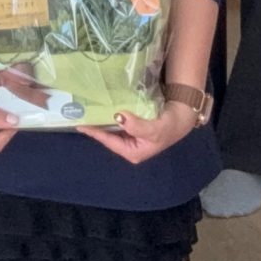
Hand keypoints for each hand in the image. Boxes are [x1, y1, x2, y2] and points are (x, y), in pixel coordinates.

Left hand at [80, 101, 196, 165]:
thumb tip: (119, 117)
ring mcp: (130, 137)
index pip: (109, 142)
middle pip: (108, 136)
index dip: (95, 133)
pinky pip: (117, 121)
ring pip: (112, 129)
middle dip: (95, 127)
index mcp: (132, 152)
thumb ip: (137, 125)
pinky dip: (109, 115)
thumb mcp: (154, 129)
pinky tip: (102, 107)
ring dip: (101, 120)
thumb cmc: (169, 126)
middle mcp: (129, 146)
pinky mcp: (132, 127)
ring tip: (86, 110)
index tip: (81, 125)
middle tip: (80, 114)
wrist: (181, 117)